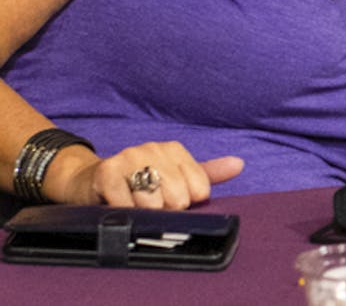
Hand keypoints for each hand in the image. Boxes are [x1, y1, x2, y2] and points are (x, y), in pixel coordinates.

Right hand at [44, 141, 243, 210]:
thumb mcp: (175, 176)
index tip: (170, 197)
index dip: (186, 203)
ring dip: (143, 212)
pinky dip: (125, 213)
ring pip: (153, 204)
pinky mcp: (106, 173)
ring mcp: (128, 158)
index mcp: (174, 149)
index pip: (200, 189)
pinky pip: (127, 207)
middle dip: (165, 209)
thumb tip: (239, 164)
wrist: (90, 180)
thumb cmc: (139, 182)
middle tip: (150, 202)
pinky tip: (119, 204)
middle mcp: (152, 148)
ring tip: (134, 203)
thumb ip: (207, 173)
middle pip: (178, 198)